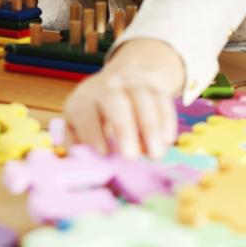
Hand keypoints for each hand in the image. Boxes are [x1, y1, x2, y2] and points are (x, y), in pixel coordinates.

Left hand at [62, 39, 182, 157]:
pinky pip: (161, 100)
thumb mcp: (78, 125)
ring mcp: (132, 84)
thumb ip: (77, 145)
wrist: (118, 81)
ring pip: (142, 100)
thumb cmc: (95, 114)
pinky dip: (166, 120)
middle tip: (131, 157)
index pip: (84, 113)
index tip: (103, 154)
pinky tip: (168, 140)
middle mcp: (106, 88)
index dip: (92, 133)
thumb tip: (80, 165)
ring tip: (156, 155)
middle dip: (123, 129)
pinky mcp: (153, 87)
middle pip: (115, 103)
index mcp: (83, 100)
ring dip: (150, 128)